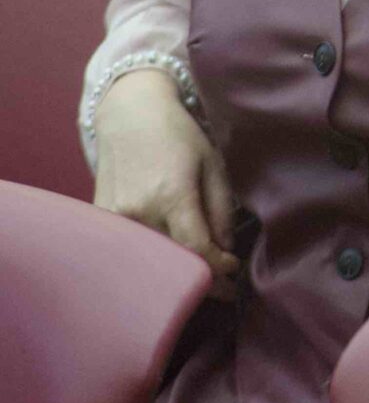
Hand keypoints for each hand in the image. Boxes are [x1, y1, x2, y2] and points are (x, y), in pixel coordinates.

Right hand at [91, 70, 239, 284]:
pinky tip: (170, 258)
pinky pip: (130, 246)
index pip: (197, 249)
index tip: (234, 270)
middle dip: (200, 278)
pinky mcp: (101, 216)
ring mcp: (115, 216)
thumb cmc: (178, 135)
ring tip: (199, 275)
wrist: (129, 114)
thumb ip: (220, 210)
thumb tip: (225, 248)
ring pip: (150, 258)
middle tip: (224, 288)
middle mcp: (139, 211)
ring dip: (176, 271)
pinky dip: (152, 256)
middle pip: (172, 261)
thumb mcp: (213, 166)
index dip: (218, 267)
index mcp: (172, 196)